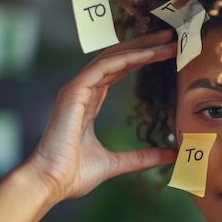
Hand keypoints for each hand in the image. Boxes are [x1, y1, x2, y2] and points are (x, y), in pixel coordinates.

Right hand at [26, 30, 177, 202]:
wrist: (51, 183)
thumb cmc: (74, 175)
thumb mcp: (116, 163)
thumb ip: (142, 157)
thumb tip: (169, 155)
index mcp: (90, 102)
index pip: (119, 71)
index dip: (141, 59)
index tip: (165, 53)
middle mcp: (84, 91)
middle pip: (117, 58)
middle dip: (144, 46)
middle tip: (170, 38)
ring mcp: (77, 89)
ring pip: (112, 58)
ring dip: (140, 47)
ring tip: (165, 41)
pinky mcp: (74, 92)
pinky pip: (104, 67)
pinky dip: (127, 58)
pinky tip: (148, 54)